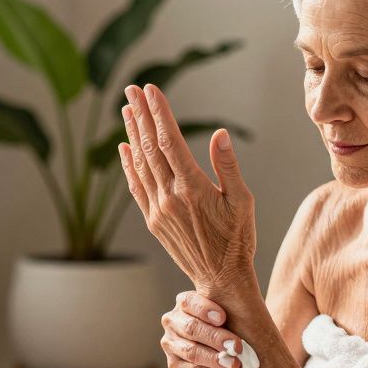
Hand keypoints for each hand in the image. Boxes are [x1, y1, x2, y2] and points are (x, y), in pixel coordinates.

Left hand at [118, 83, 256, 295]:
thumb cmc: (237, 240)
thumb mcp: (242, 201)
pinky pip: (136, 187)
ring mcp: (157, 209)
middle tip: (131, 89)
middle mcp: (169, 197)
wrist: (220, 279)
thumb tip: (218, 134)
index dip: (159, 113)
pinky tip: (124, 148)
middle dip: (141, 115)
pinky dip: (128, 165)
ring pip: (140, 164)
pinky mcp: (152, 221)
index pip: (170, 140)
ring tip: (127, 109)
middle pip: (150, 147)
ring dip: (132, 134)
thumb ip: (228, 166)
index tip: (151, 90)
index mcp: (192, 188)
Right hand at [161, 290, 242, 367]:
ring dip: (215, 359)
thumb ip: (233, 317)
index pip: (189, 302)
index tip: (223, 318)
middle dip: (215, 337)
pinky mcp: (174, 366)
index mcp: (186, 305)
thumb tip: (248, 321)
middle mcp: (173, 322)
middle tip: (236, 346)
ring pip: (192, 351)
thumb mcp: (232, 324)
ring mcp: (171, 345)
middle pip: (191, 328)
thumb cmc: (229, 339)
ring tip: (234, 364)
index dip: (205, 309)